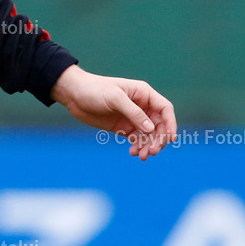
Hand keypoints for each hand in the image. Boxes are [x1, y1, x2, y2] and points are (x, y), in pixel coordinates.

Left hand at [50, 64, 176, 159]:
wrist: (74, 94)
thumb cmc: (94, 89)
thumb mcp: (114, 98)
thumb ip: (133, 112)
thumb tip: (151, 129)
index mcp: (143, 93)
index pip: (164, 109)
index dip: (171, 123)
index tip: (170, 139)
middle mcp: (141, 105)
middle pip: (159, 125)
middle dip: (158, 139)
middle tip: (152, 152)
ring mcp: (132, 117)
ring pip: (148, 135)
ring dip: (148, 146)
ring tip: (142, 156)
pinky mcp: (123, 127)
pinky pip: (136, 139)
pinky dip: (138, 147)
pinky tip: (133, 152)